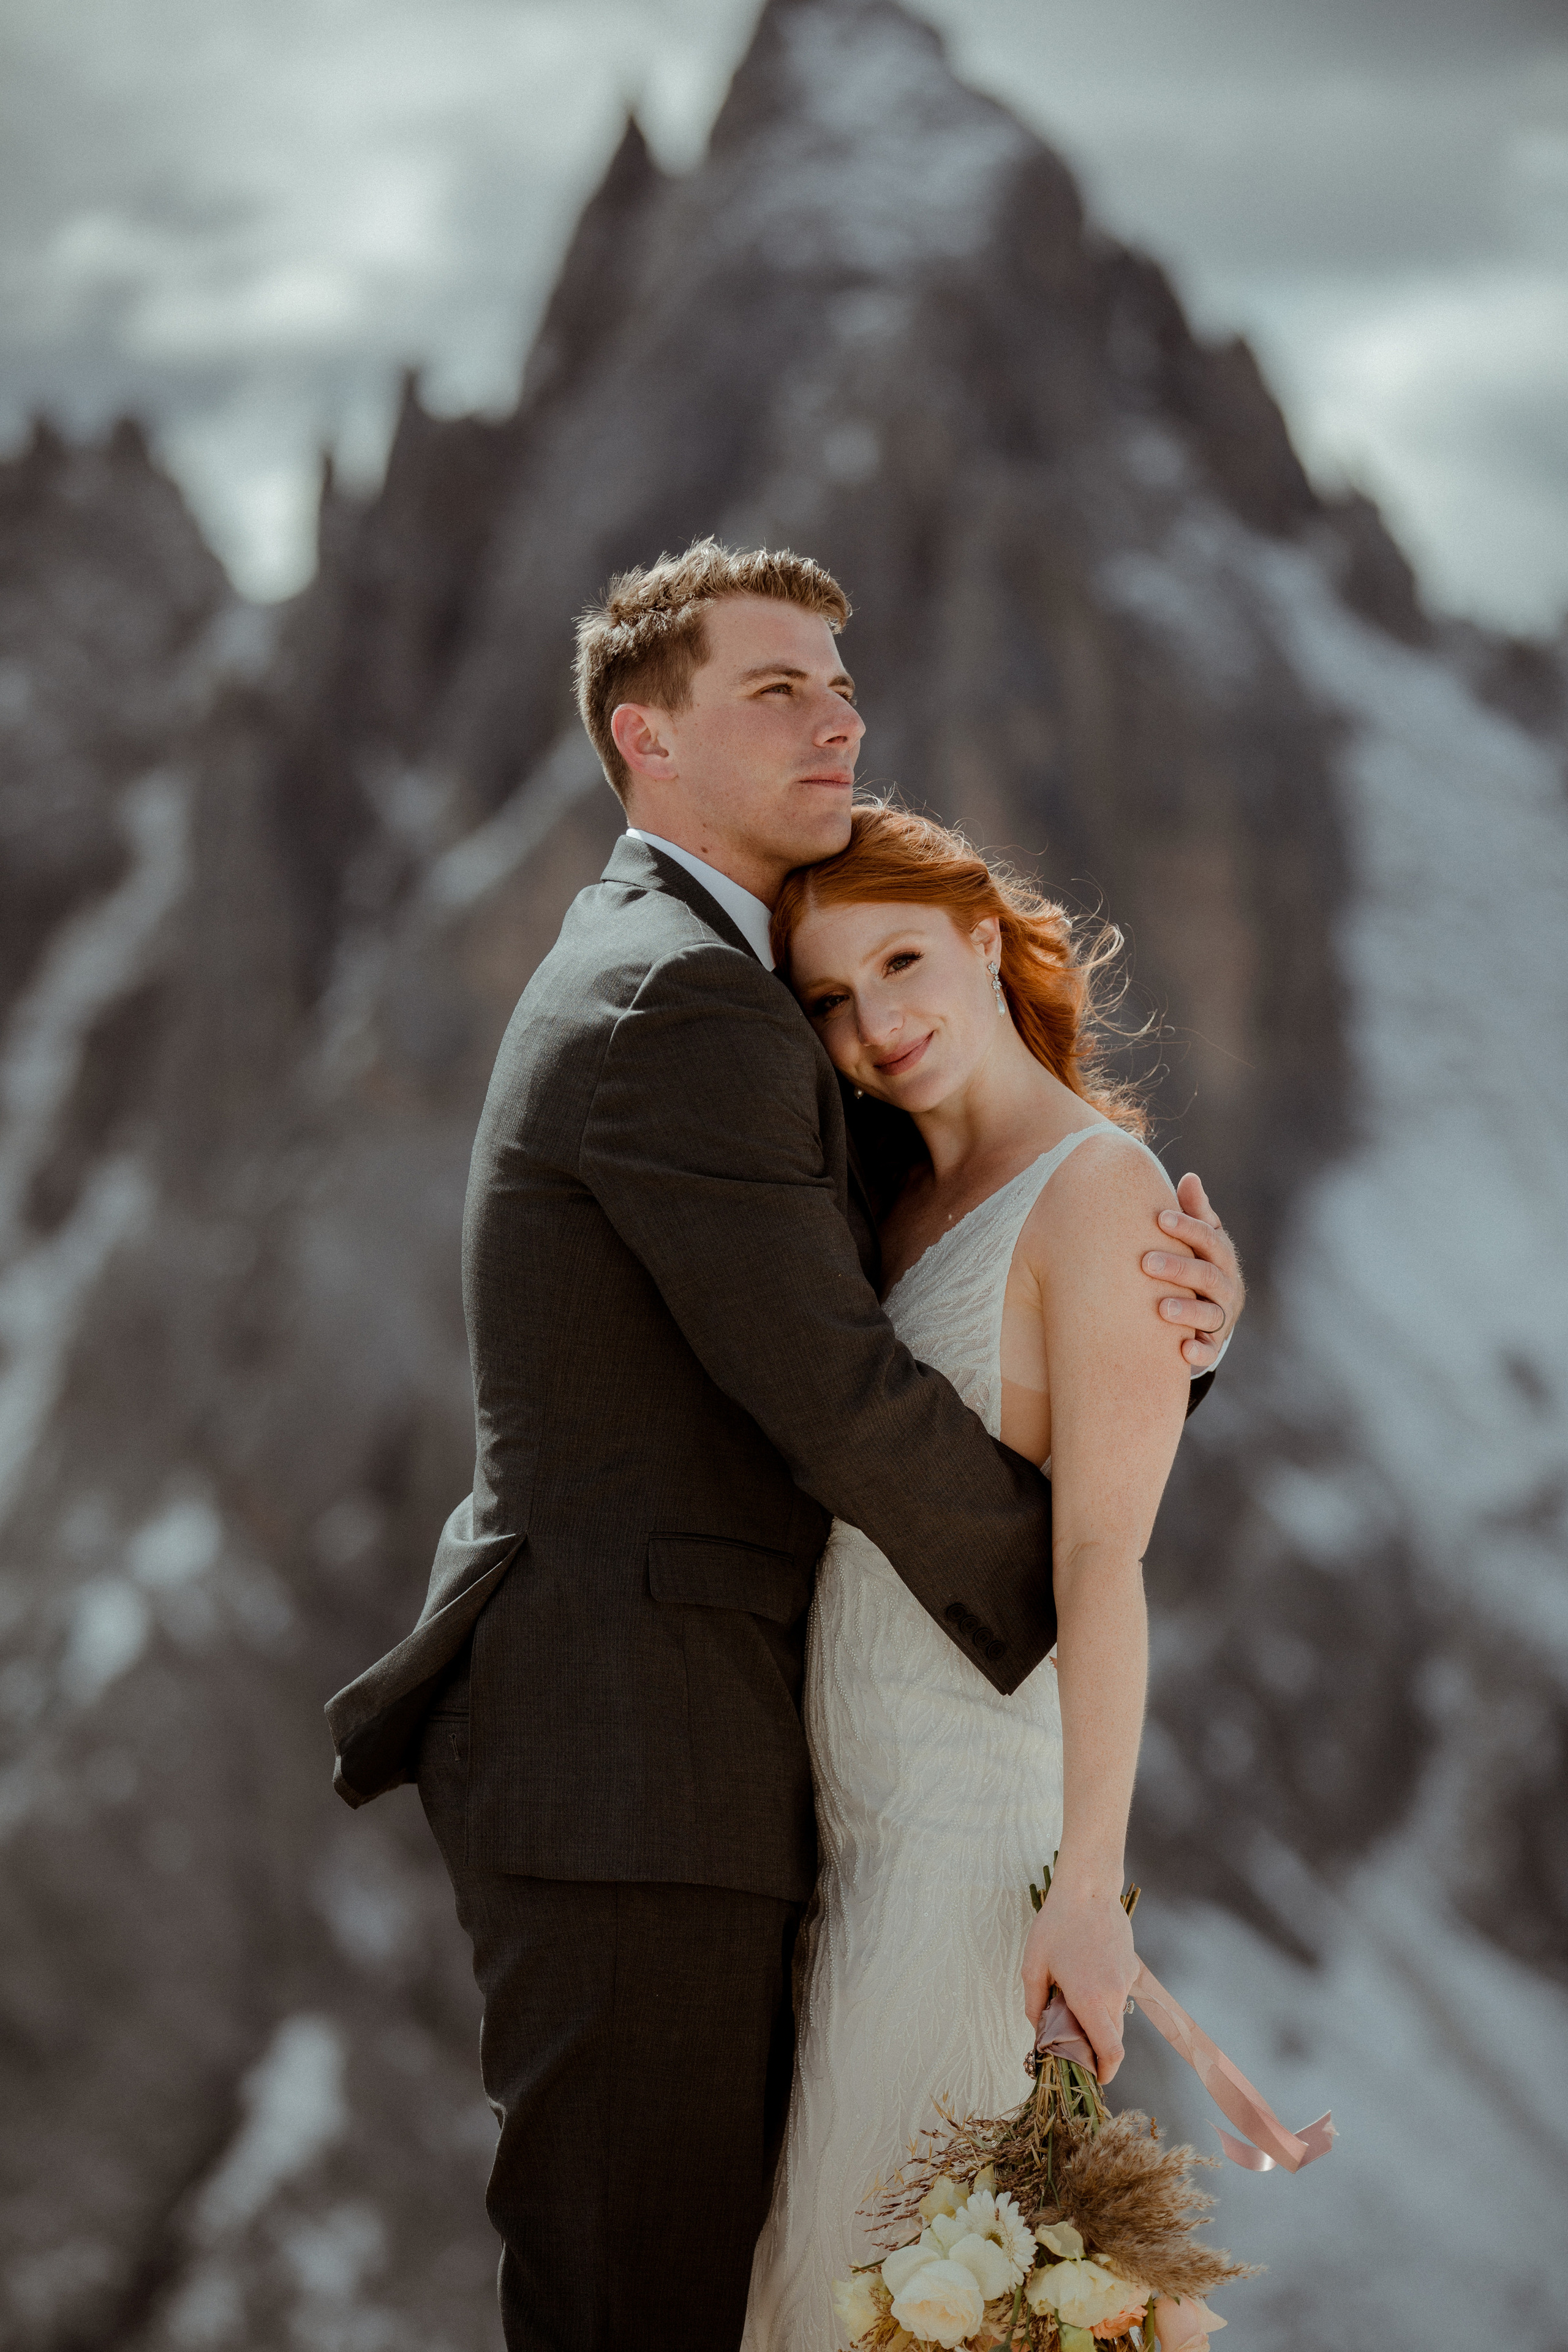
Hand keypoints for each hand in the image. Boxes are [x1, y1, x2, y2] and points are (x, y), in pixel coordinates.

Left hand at [1020, 1874, 1137, 2082]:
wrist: (1088, 1888)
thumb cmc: (1056, 1924)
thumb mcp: (1033, 1965)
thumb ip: (1035, 2004)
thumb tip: (1038, 2028)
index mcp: (1090, 2000)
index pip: (1110, 2051)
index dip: (1105, 2071)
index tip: (1095, 2078)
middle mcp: (1114, 1994)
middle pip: (1112, 2038)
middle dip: (1095, 2047)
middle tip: (1070, 2038)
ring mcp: (1126, 1980)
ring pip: (1116, 2015)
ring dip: (1098, 2019)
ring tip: (1071, 1997)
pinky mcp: (1131, 1967)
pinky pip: (1118, 1993)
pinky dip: (1104, 1996)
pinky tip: (1084, 1973)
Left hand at [1142, 1172, 1243, 1370]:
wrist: (1209, 1314)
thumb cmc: (1196, 1263)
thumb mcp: (1199, 1239)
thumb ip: (1195, 1213)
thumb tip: (1190, 1177)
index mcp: (1221, 1256)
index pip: (1209, 1239)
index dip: (1188, 1228)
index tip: (1160, 1218)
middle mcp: (1225, 1286)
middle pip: (1207, 1275)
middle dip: (1178, 1268)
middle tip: (1145, 1262)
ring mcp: (1221, 1317)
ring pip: (1210, 1314)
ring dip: (1188, 1310)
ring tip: (1161, 1308)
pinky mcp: (1212, 1345)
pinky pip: (1210, 1350)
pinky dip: (1199, 1351)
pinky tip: (1183, 1349)